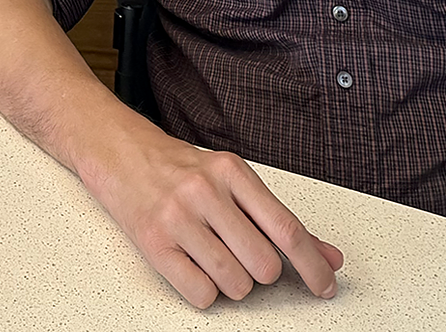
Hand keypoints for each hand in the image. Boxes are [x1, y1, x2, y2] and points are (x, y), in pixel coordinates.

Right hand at [84, 130, 343, 308]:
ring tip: (214, 259)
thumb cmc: (177, 169)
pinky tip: (193, 268)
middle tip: (242, 256)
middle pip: (263, 265)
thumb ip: (278, 219)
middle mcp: (205, 192)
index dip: (313, 265)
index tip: (326, 285)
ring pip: (235, 284)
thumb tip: (328, 256)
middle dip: (260, 273)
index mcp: (232, 171)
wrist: (116, 152)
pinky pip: (201, 294)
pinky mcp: (153, 243)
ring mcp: (177, 218)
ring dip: (232, 284)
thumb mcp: (231, 181)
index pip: (287, 230)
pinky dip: (204, 292)